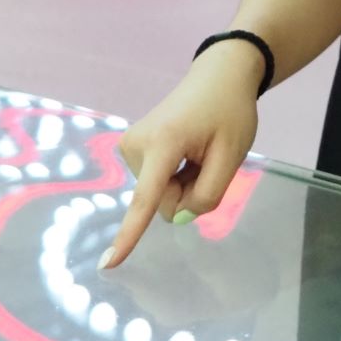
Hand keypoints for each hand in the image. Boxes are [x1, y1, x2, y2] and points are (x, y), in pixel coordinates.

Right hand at [102, 40, 262, 267]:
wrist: (218, 76)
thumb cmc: (230, 113)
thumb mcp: (232, 155)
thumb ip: (208, 193)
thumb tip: (177, 216)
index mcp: (163, 143)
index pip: (147, 198)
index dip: (129, 234)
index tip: (108, 264)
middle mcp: (136, 144)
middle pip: (162, 201)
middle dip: (188, 191)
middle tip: (208, 157)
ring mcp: (129, 145)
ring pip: (158, 194)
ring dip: (182, 181)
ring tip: (198, 149)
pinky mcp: (129, 148)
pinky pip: (155, 183)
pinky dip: (174, 175)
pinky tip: (186, 150)